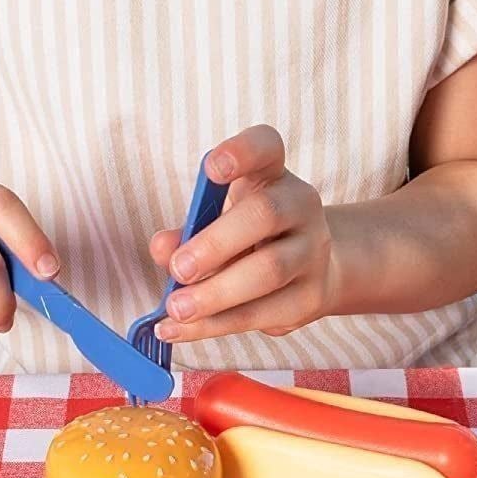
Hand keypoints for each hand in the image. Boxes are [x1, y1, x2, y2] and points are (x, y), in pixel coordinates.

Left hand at [147, 126, 340, 343]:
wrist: (312, 268)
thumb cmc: (251, 237)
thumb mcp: (218, 220)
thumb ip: (188, 230)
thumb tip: (163, 248)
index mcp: (272, 175)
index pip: (266, 148)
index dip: (241, 152)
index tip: (211, 168)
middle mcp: (301, 206)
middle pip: (265, 215)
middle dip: (216, 244)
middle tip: (178, 269)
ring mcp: (312, 252)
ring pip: (268, 271)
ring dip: (216, 293)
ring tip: (176, 308)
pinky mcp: (311, 297)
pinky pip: (262, 313)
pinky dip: (215, 325)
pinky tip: (181, 329)